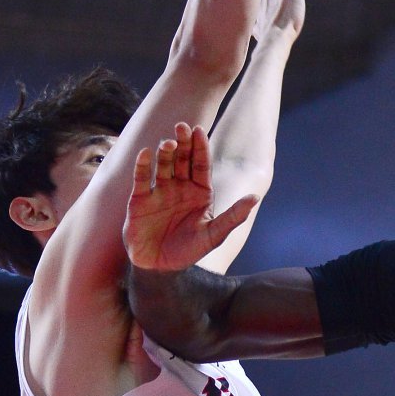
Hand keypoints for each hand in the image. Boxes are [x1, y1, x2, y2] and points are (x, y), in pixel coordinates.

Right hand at [123, 122, 255, 273]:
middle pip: (182, 159)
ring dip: (165, 152)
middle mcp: (179, 187)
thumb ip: (234, 216)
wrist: (160, 268)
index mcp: (199, 192)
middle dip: (182, 142)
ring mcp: (159, 191)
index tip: (199, 130)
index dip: (200, 147)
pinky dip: (143, 166)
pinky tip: (146, 154)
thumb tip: (255, 197)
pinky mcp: (139, 199)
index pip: (201, 164)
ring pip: (162, 165)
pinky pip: (141, 178)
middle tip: (182, 126)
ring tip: (168, 143)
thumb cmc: (189, 252)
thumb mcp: (214, 235)